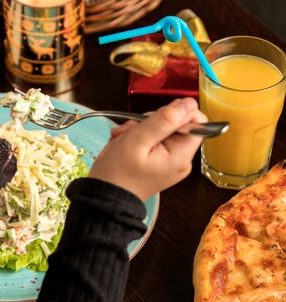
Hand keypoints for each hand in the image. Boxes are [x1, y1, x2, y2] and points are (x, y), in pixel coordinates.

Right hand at [88, 98, 206, 200]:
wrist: (104, 198)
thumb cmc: (117, 172)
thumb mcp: (138, 139)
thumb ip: (164, 119)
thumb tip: (189, 102)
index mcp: (181, 156)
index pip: (196, 122)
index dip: (176, 113)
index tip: (154, 118)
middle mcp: (180, 160)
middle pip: (177, 124)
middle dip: (151, 121)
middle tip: (131, 130)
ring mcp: (170, 162)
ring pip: (162, 130)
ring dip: (140, 128)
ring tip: (123, 138)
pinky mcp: (159, 162)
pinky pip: (154, 140)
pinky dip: (138, 137)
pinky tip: (124, 143)